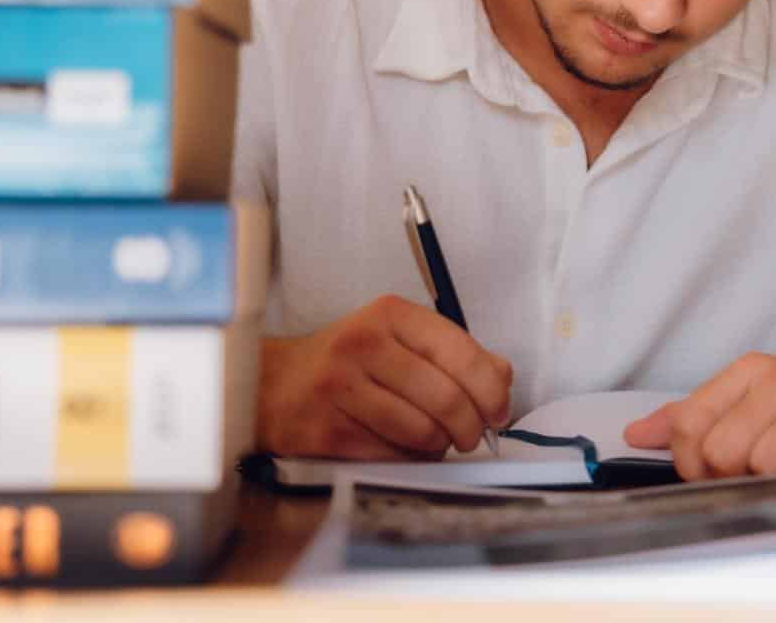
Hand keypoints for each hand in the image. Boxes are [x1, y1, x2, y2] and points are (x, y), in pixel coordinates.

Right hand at [256, 294, 512, 459]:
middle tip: (470, 437)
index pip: (460, 352)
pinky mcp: (325, 431)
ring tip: (434, 442)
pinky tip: (403, 450)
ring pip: (421, 431)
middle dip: (470, 427)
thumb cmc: (348, 362)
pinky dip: (408, 460)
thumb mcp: (398, 339)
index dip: (490, 390)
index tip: (498, 412)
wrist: (272, 385)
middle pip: (445, 397)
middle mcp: (363, 345)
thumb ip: (454, 353)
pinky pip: (390, 456)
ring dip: (439, 446)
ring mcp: (340, 388)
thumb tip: (503, 377)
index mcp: (390, 315)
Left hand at [623, 353, 775, 485]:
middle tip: (771, 477)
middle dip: (739, 480)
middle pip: (722, 452)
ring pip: (767, 468)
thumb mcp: (754, 406)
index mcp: (752, 371)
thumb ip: (694, 420)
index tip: (721, 473)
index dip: (694, 465)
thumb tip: (635, 436)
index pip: (689, 426)